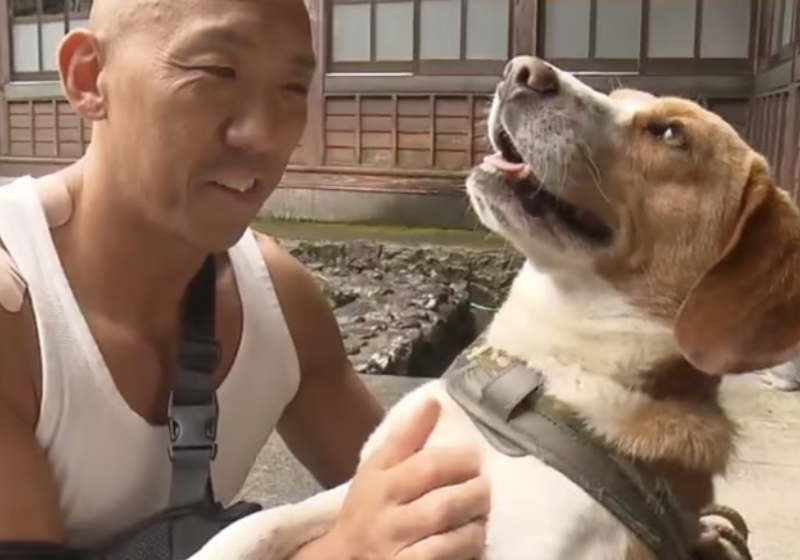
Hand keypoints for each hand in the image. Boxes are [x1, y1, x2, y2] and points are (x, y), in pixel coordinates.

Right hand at [330, 397, 488, 559]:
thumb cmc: (366, 507)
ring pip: (448, 535)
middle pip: (442, 502)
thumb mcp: (376, 469)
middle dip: (473, 491)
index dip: (459, 460)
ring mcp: (398, 548)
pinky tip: (475, 536)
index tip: (475, 456)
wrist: (344, 559)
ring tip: (484, 510)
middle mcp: (388, 517)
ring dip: (474, 520)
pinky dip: (467, 546)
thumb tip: (435, 401)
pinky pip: (445, 558)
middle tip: (486, 484)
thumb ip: (406, 437)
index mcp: (381, 483)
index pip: (425, 467)